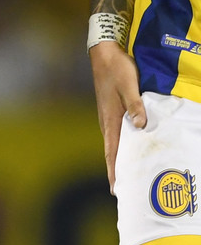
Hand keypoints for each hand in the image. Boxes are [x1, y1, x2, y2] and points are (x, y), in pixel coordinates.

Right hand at [89, 40, 145, 193]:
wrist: (103, 54)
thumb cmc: (117, 69)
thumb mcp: (129, 86)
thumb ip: (135, 105)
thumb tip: (140, 126)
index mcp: (110, 119)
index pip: (112, 151)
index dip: (114, 170)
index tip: (115, 189)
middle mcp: (107, 121)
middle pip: (111, 152)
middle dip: (116, 171)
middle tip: (123, 189)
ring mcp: (108, 116)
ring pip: (114, 144)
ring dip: (118, 159)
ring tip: (126, 174)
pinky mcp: (111, 111)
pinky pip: (116, 135)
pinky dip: (121, 146)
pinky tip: (128, 148)